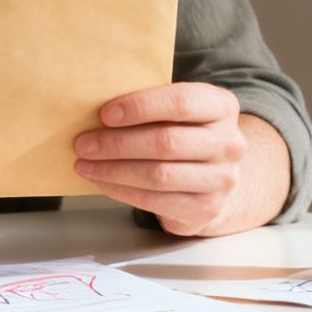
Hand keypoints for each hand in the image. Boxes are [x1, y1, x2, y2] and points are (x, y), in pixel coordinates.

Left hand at [72, 82, 250, 235]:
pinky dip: (122, 191)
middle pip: (166, 142)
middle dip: (117, 143)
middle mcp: (229, 143)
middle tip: (82, 144)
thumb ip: (150, 105)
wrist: (212, 179)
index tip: (105, 114)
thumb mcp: (176, 112)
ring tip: (85, 164)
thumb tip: (94, 108)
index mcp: (222, 106)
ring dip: (114, 170)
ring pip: (159, 175)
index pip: (181, 102)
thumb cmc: (184, 135)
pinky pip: (156, 201)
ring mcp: (222, 179)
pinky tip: (102, 181)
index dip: (140, 107)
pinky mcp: (206, 208)